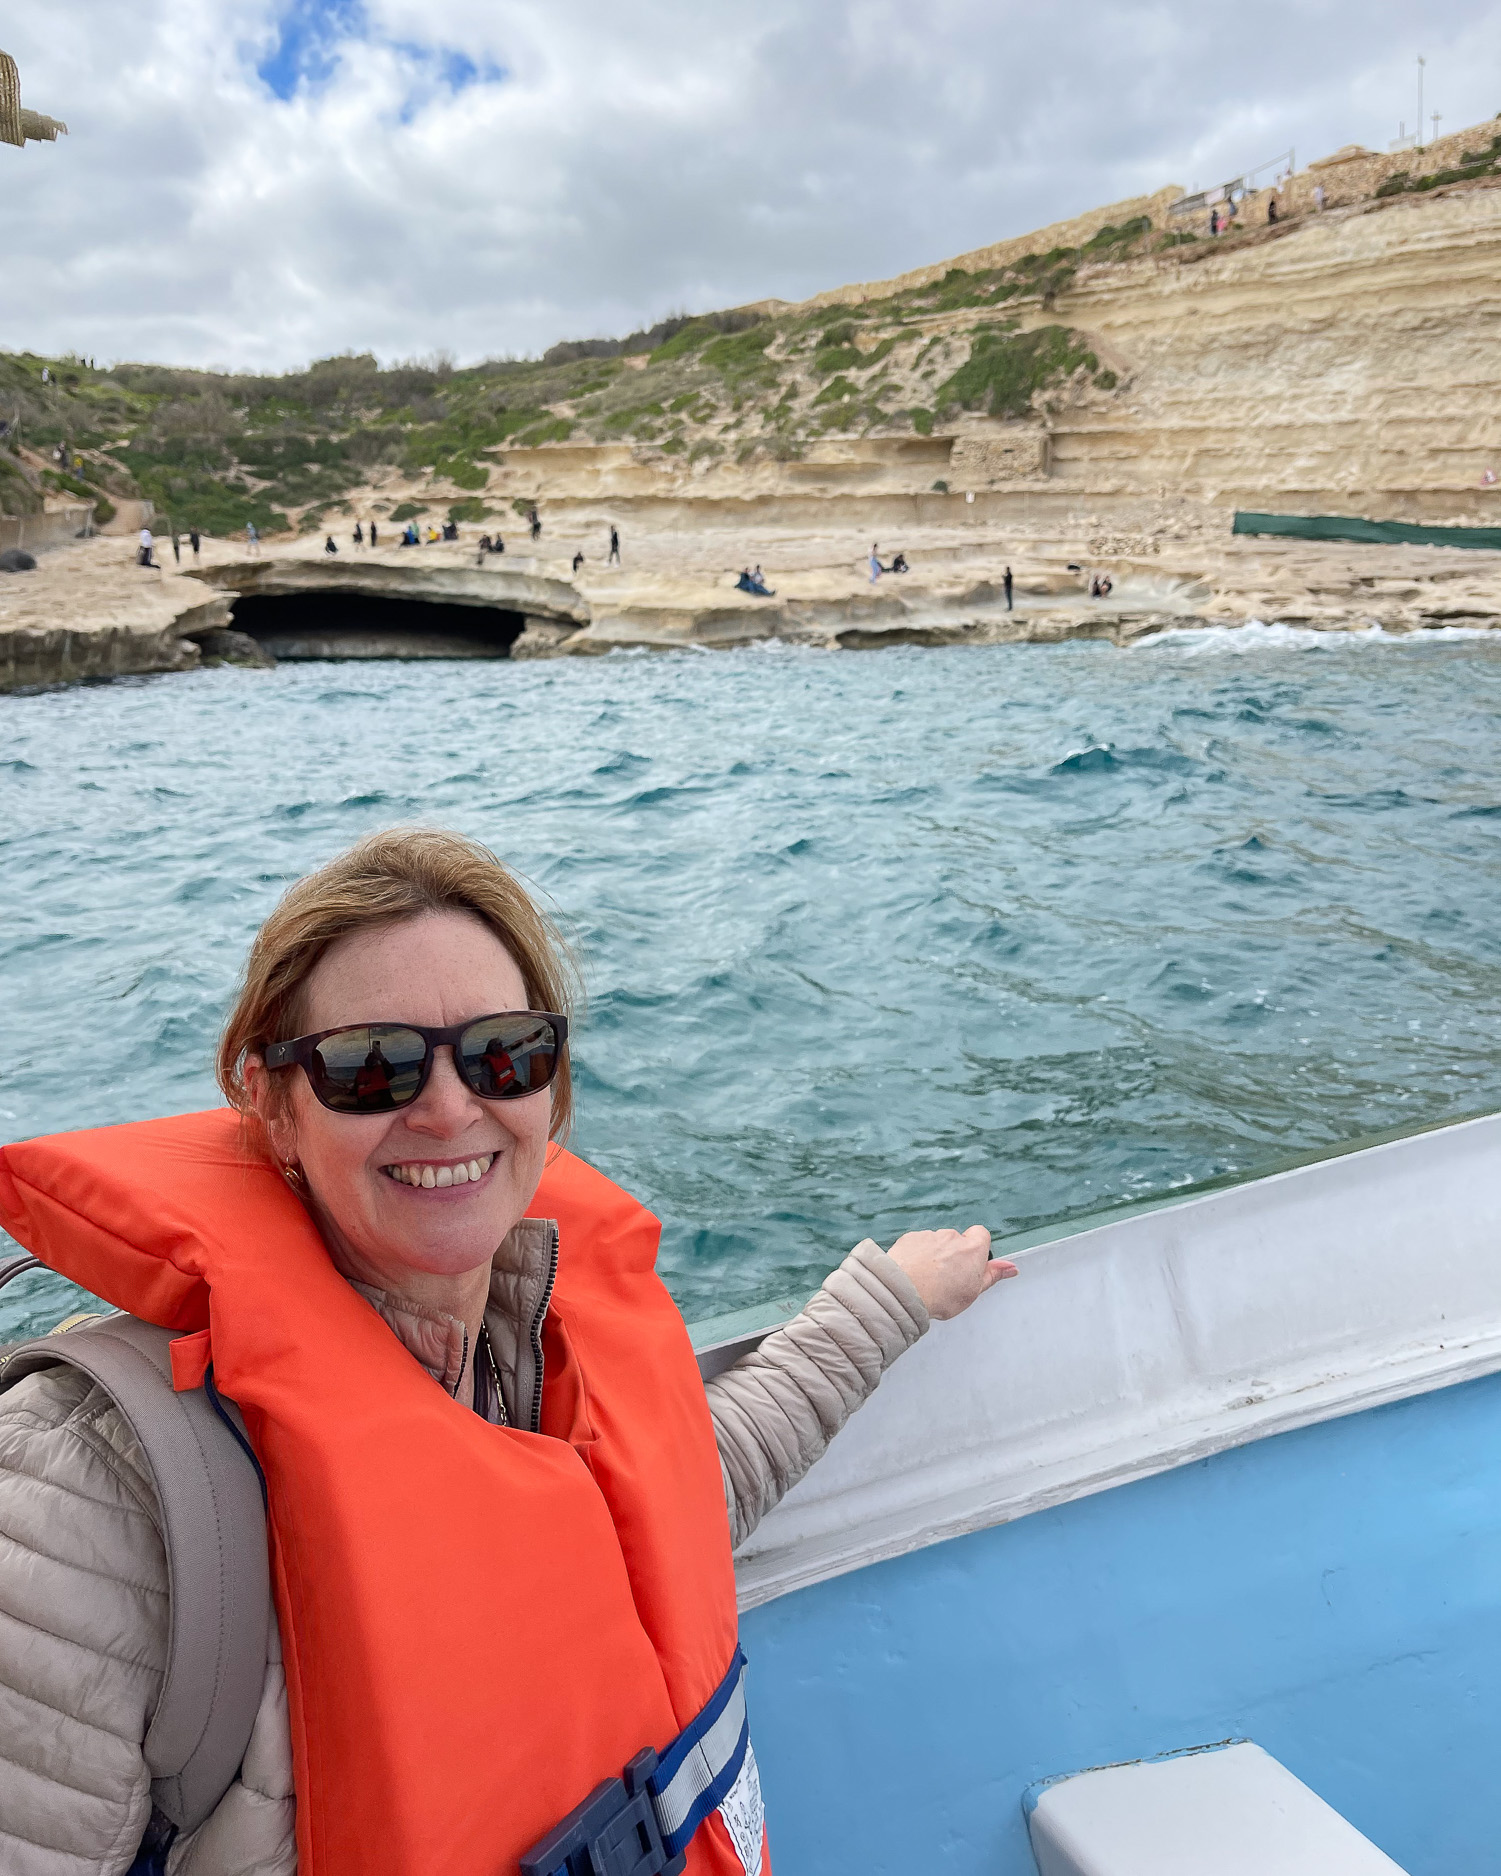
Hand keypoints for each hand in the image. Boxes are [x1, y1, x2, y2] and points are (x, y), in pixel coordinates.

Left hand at [885, 1225, 1017, 1320]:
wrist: (905, 1292)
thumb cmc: (941, 1295)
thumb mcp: (974, 1290)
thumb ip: (993, 1275)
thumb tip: (1011, 1268)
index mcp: (972, 1248)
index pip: (981, 1234)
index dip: (977, 1249)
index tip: (971, 1264)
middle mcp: (951, 1237)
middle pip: (957, 1241)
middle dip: (954, 1255)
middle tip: (948, 1278)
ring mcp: (930, 1235)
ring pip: (937, 1243)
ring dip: (935, 1255)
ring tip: (928, 1279)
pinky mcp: (910, 1238)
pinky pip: (918, 1244)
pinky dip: (917, 1255)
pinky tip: (914, 1272)